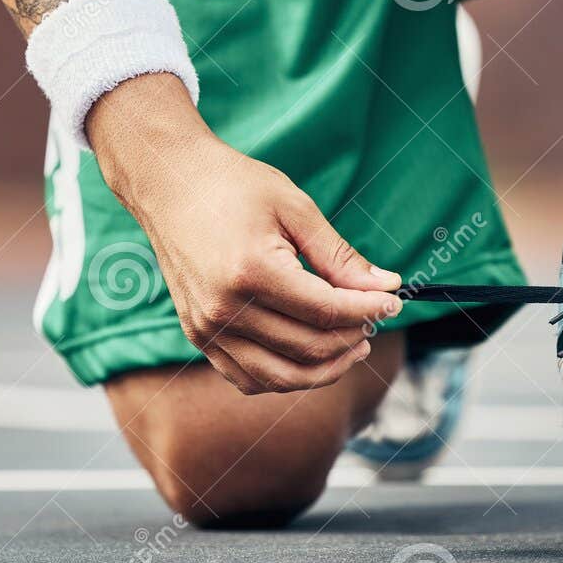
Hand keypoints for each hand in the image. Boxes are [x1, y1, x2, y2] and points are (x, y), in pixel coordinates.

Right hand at [88, 75, 401, 393]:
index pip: (327, 311)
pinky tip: (309, 356)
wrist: (169, 183)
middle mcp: (225, 309)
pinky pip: (248, 378)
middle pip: (309, 348)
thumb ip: (339, 256)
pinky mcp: (198, 335)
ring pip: (281, 377)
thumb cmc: (233, 186)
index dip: (368, 310)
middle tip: (374, 320)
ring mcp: (207, 328)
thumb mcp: (295, 208)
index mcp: (252, 271)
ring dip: (325, 369)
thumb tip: (386, 287)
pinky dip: (285, 376)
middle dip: (352, 338)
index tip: (394, 301)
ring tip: (351, 345)